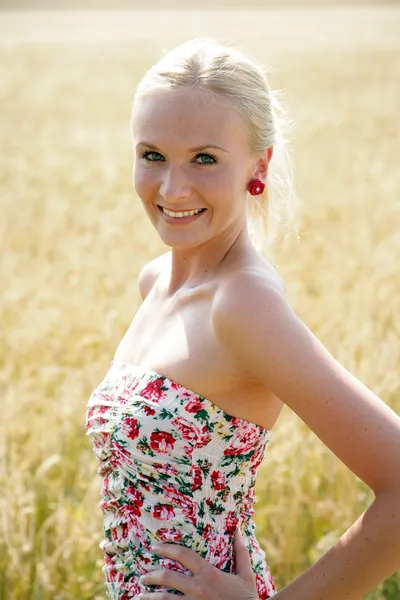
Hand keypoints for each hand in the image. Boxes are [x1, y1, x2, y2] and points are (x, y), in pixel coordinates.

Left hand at [138, 528, 258, 598]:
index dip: (167, 549)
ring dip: (149, 597)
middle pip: (167, 578)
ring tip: (140, 595)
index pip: (183, 555)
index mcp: (209, 573)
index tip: (155, 548)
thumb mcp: (246, 575)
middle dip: (151, 575)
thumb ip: (241, 553)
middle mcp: (198, 589)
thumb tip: (238, 530)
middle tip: (143, 576)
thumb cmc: (248, 598)